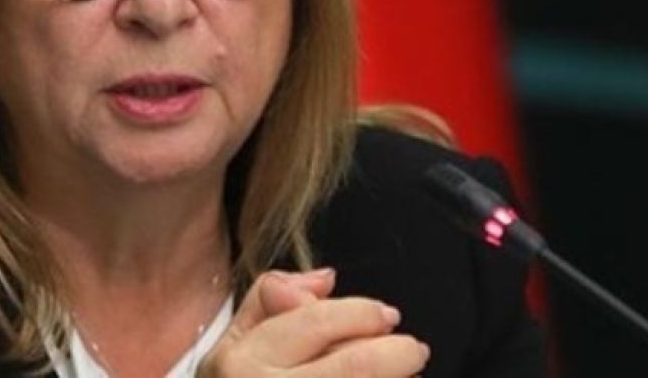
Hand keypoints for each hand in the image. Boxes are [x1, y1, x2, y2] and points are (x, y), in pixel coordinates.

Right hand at [199, 268, 430, 376]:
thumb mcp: (233, 344)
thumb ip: (270, 300)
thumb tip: (326, 280)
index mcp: (243, 359)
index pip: (317, 321)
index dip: (361, 313)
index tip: (386, 316)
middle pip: (354, 365)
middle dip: (397, 353)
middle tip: (414, 350)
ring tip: (407, 375)